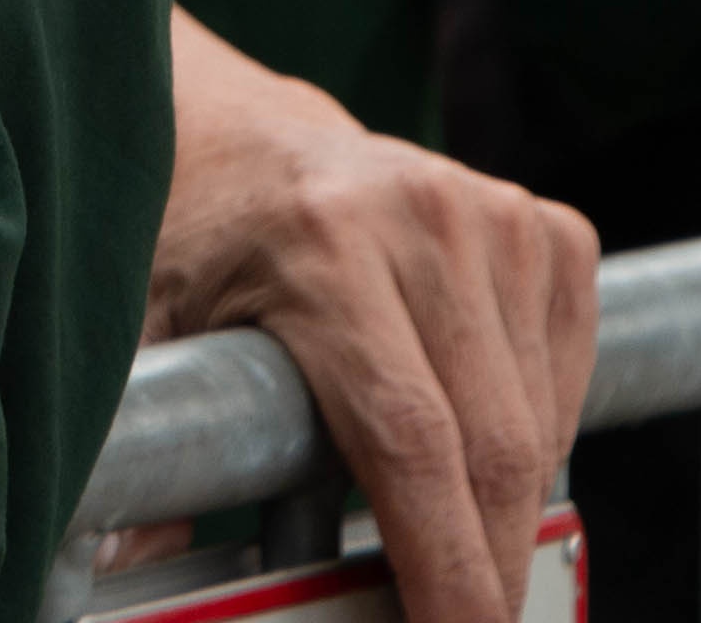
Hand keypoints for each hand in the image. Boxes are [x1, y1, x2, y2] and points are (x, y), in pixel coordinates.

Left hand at [151, 17, 597, 622]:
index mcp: (319, 247)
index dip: (444, 563)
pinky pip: (567, 373)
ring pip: (537, 422)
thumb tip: (133, 564)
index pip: (412, 441)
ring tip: (448, 550)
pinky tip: (472, 446)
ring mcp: (490, 213)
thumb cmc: (185, 239)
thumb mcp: (141, 331)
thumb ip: (143, 445)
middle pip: (491, 445)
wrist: (236, 133)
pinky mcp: (537, 224)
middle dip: (487, 567)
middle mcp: (419, 217)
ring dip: (507, 510)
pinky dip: (537, 437)